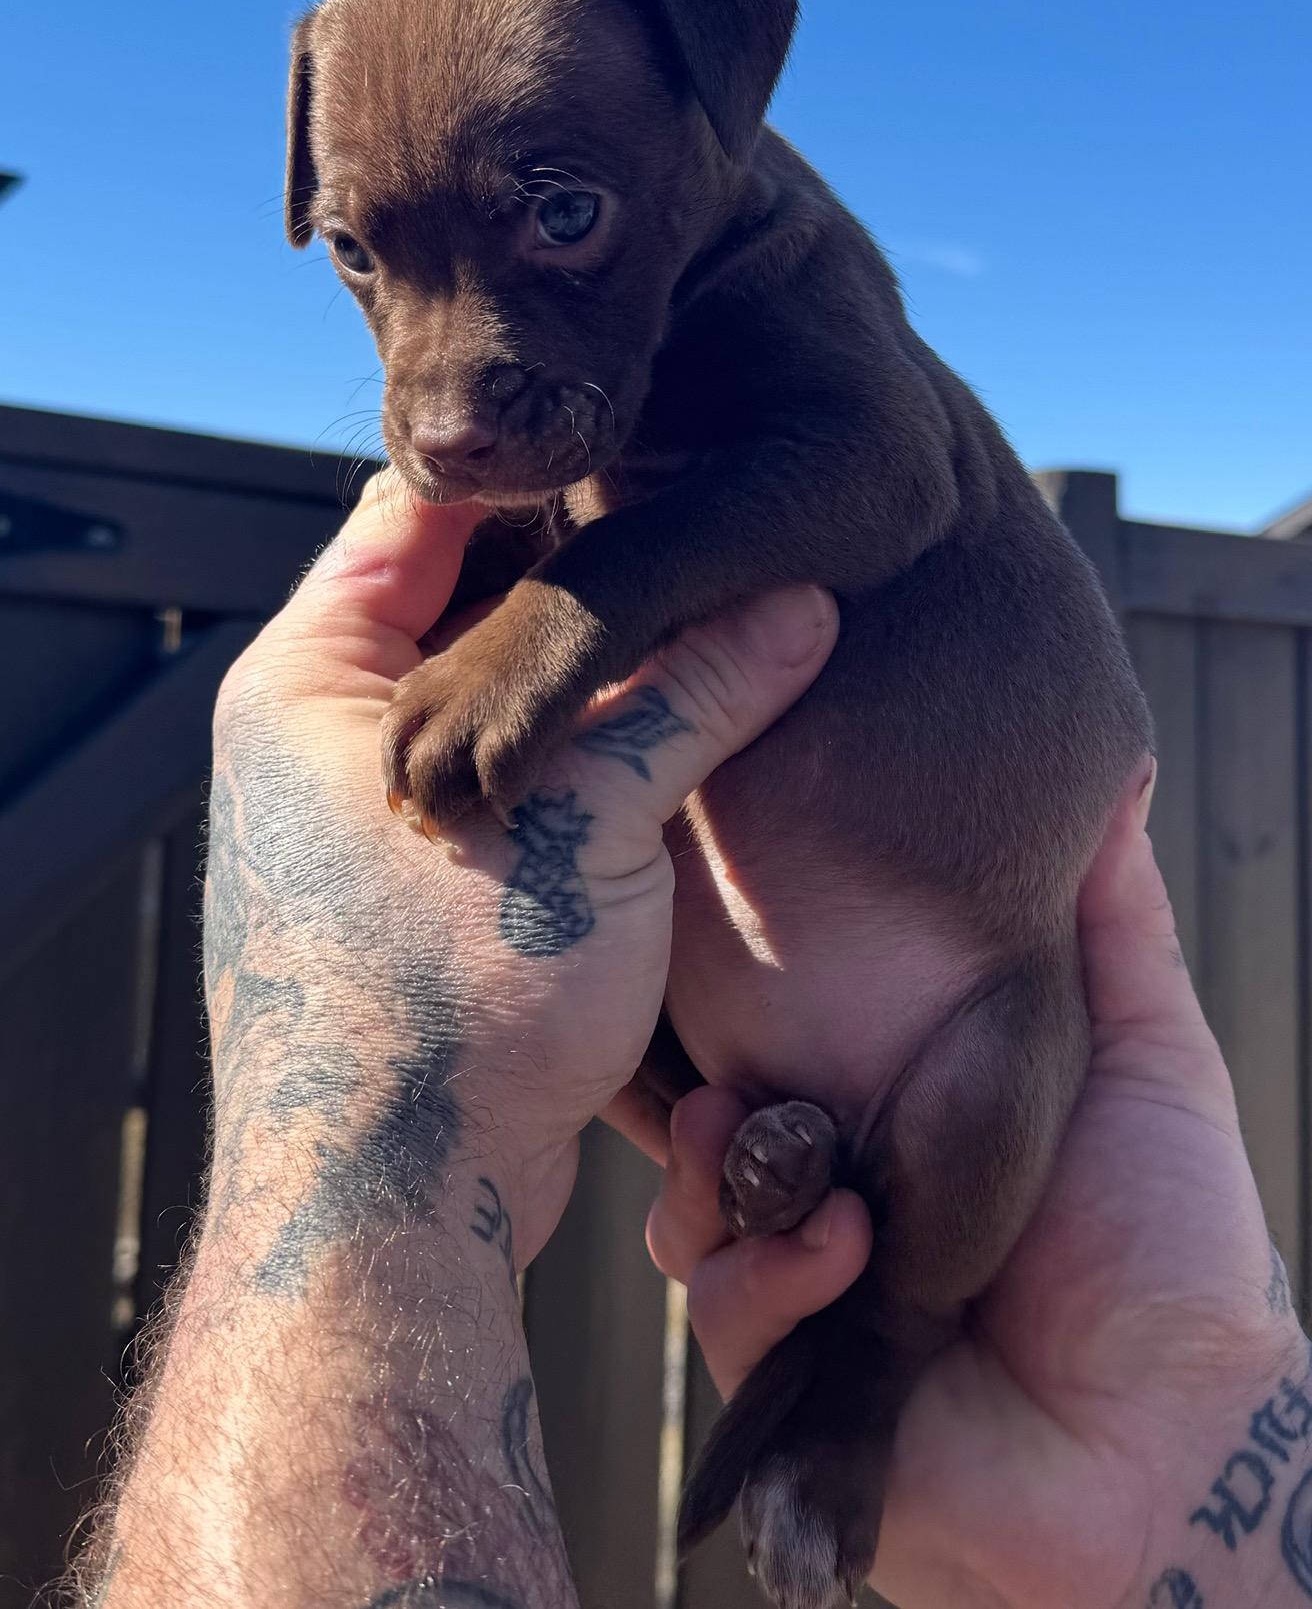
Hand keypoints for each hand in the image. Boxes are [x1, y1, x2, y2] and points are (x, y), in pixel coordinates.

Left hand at [83, 472, 837, 1608]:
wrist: (399, 1209)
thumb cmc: (453, 1004)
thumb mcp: (597, 820)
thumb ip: (699, 692)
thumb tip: (810, 601)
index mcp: (311, 676)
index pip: (431, 506)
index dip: (554, 466)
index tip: (668, 437)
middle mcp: (321, 732)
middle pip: (476, 595)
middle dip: (597, 569)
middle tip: (719, 517)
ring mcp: (370, 813)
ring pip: (512, 692)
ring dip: (607, 668)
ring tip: (727, 612)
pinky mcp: (427, 887)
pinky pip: (524, 775)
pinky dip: (596, 751)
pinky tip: (691, 728)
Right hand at [649, 778, 1309, 1608]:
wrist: (1174, 1440)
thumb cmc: (1174, 1251)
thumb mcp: (1148, 1054)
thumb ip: (1113, 923)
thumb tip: (1122, 776)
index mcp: (906, 1132)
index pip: (789, 1053)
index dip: (748, 1006)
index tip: (732, 942)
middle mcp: (845, 1208)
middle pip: (721, 1131)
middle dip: (710, 1094)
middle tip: (731, 1070)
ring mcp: (810, 1297)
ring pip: (696, 1216)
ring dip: (725, 1176)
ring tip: (775, 1148)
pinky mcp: (791, 1381)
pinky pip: (723, 1308)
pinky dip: (774, 1273)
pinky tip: (847, 1252)